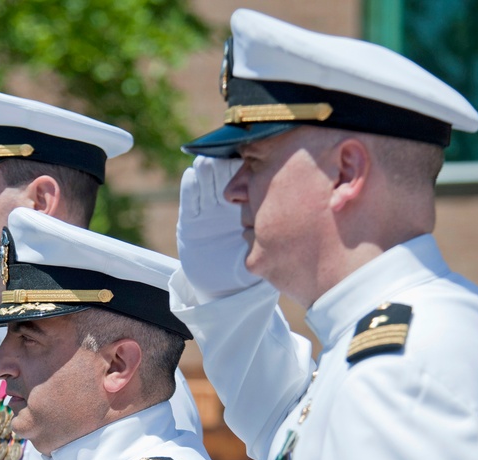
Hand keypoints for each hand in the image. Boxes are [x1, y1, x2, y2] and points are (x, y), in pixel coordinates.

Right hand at [176, 156, 256, 300]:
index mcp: (247, 206)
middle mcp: (226, 205)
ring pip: (206, 183)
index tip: (250, 154)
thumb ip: (269, 232)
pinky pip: (189, 200)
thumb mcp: (265, 248)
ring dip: (205, 171)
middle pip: (225, 175)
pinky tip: (191, 177)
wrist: (224, 288)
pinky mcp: (189, 222)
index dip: (247, 165)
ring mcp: (207, 211)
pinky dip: (189, 187)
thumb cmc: (251, 268)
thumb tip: (288, 214)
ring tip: (205, 162)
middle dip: (223, 163)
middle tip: (224, 152)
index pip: (247, 178)